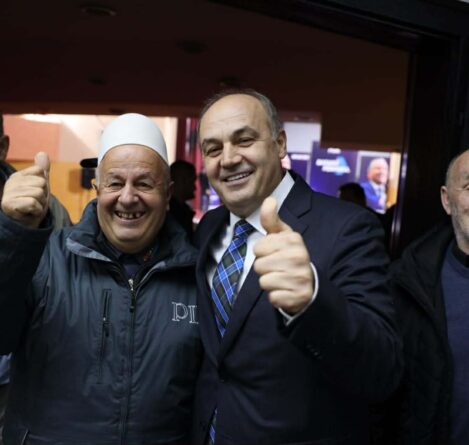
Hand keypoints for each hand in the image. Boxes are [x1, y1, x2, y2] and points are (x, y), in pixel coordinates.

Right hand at [1, 152, 49, 227]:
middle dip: (43, 196)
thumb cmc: (33, 206)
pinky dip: (36, 211)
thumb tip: (42, 153)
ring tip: (32, 209)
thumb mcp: (40, 187)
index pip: (40, 172)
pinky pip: (33, 203)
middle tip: (35, 203)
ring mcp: (8, 193)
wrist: (26, 226)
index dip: (44, 185)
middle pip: (41, 183)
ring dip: (40, 204)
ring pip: (38, 193)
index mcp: (18, 176)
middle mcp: (11, 182)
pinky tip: (29, 213)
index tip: (36, 194)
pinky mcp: (8, 204)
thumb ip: (42, 171)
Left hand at [253, 197, 313, 313]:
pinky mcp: (298, 296)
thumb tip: (269, 199)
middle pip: (259, 266)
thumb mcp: (283, 236)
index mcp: (294, 240)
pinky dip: (276, 297)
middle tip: (279, 268)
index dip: (263, 252)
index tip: (275, 254)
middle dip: (265, 269)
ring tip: (283, 279)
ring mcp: (300, 277)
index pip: (258, 248)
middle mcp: (299, 257)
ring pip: (264, 282)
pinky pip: (273, 298)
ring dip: (270, 283)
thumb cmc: (290, 257)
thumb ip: (272, 219)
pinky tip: (286, 291)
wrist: (311, 285)